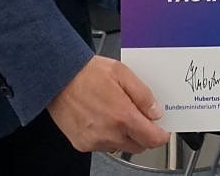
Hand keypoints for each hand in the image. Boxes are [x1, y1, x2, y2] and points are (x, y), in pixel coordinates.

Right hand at [47, 55, 169, 153]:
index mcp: (122, 116)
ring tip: (114, 112)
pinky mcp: (82, 144)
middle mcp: (109, 133)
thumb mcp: (122, 73)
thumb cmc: (86, 73)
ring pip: (121, 146)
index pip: (152, 139)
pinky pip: (103, 146)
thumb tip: (155, 112)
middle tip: (137, 116)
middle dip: (143, 134)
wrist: (57, 78)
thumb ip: (143, 95)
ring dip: (124, 135)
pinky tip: (100, 118)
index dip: (161, 135)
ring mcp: (95, 141)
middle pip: (138, 146)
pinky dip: (107, 136)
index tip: (162, 130)